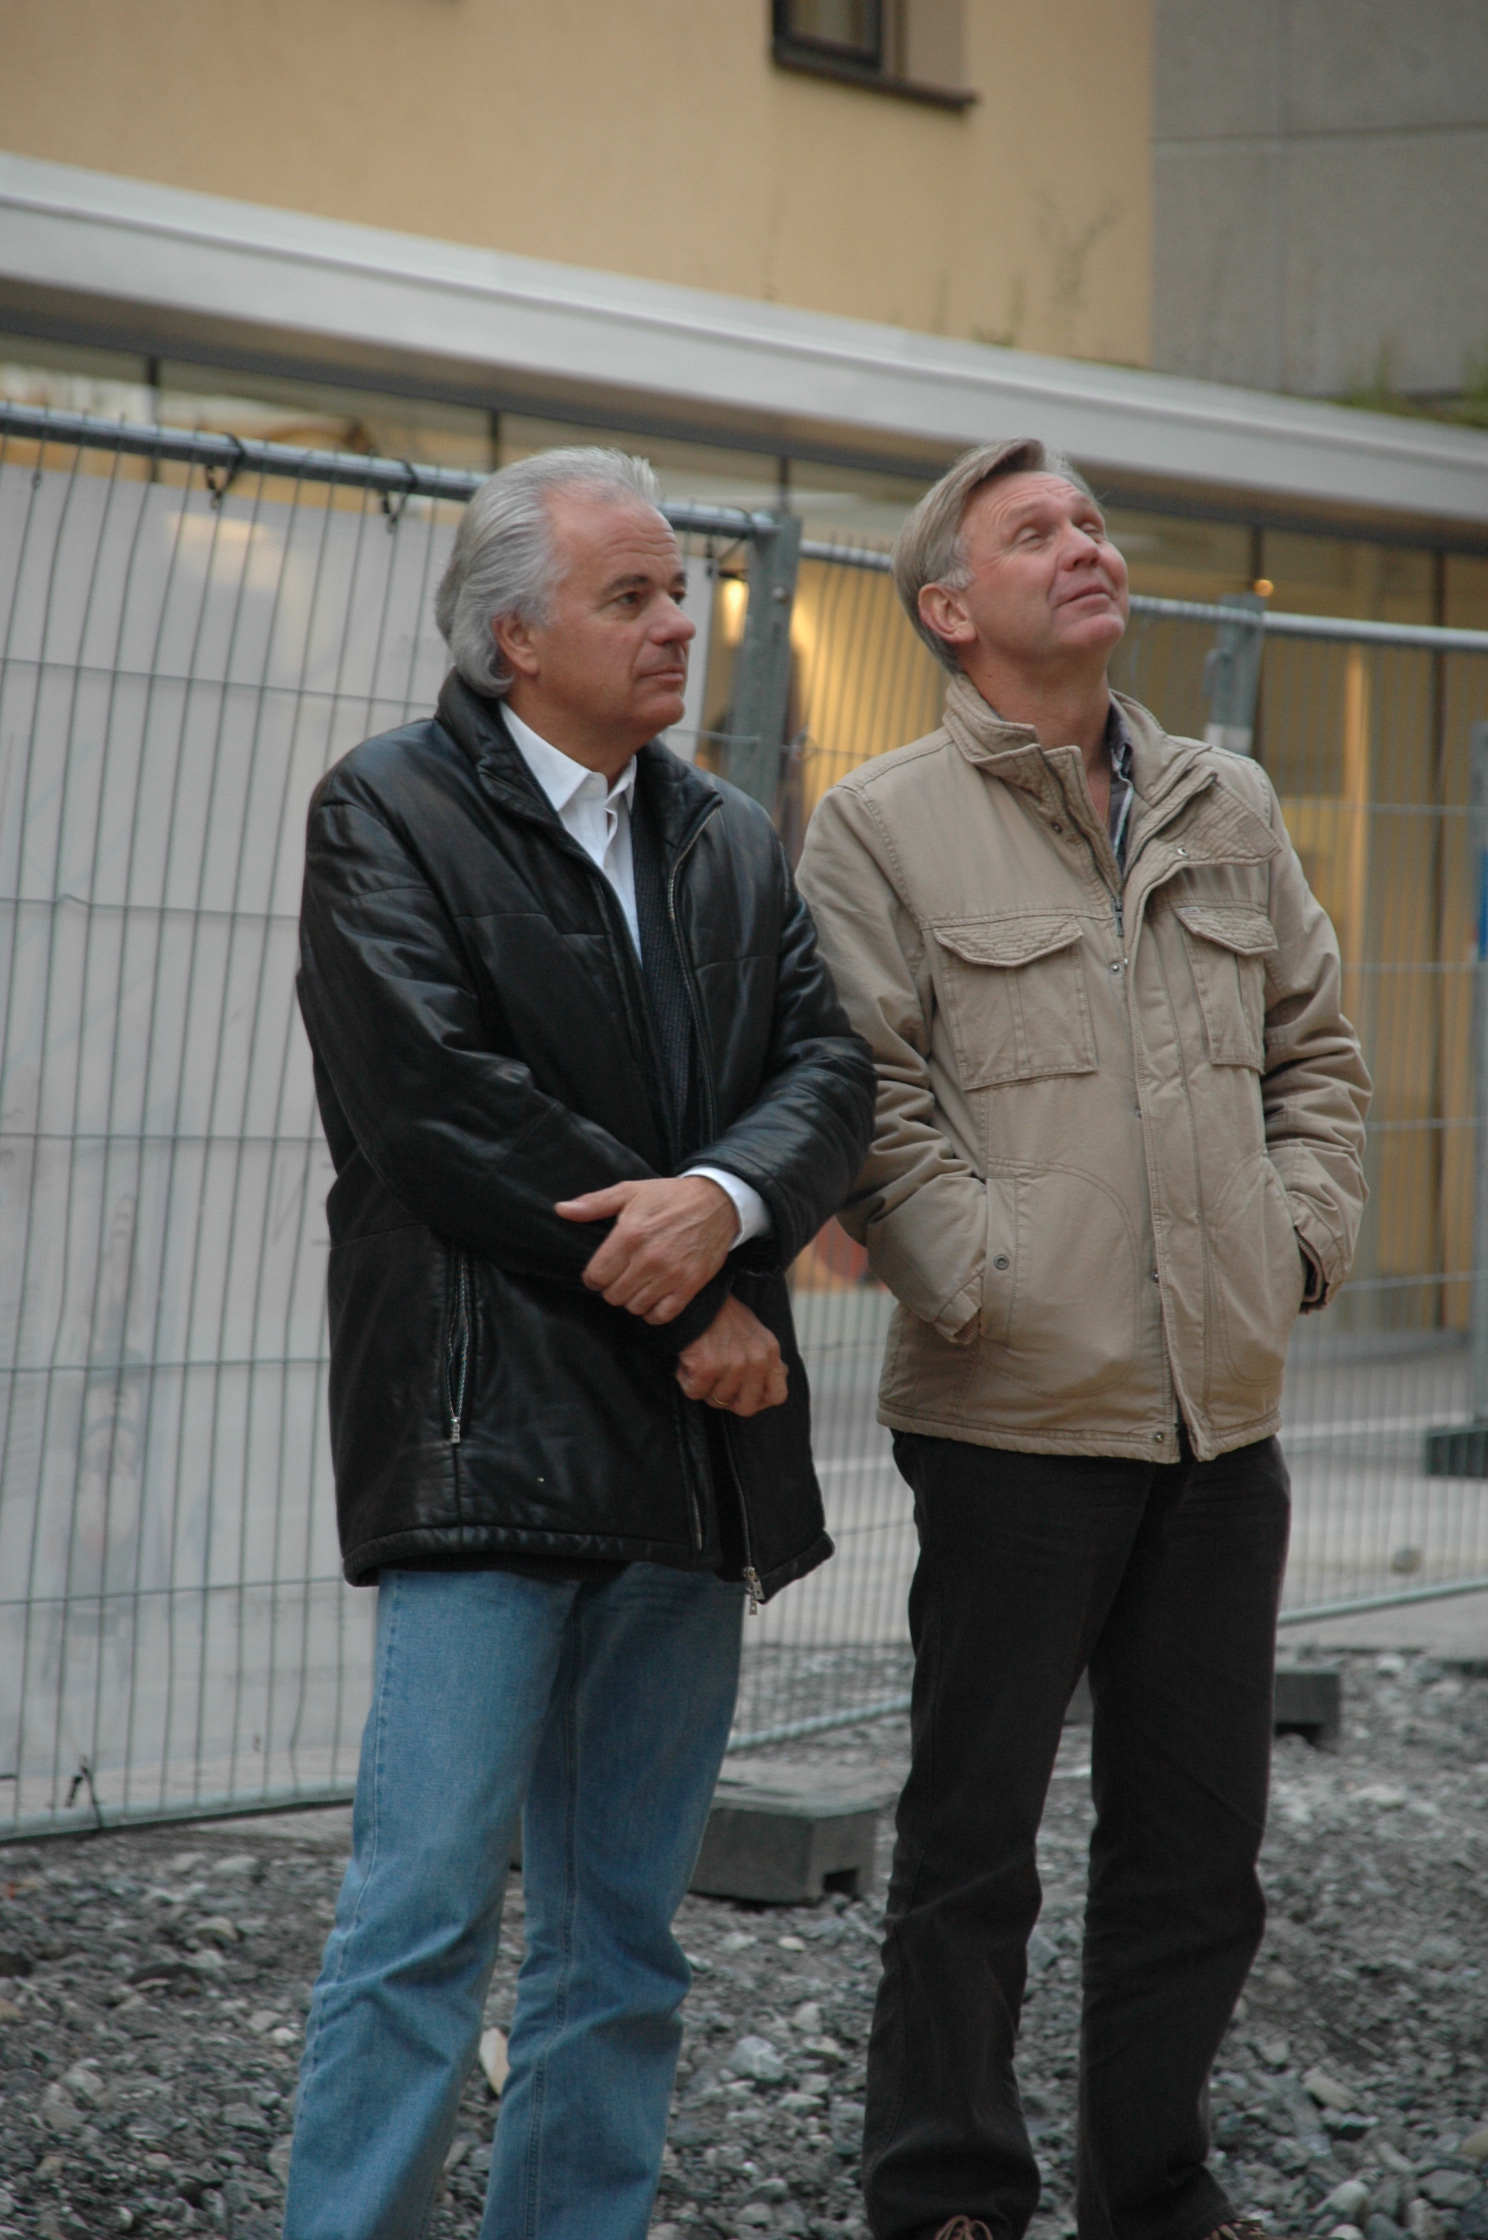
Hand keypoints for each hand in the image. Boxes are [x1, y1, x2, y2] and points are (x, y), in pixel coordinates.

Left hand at [555, 1175, 738, 1323]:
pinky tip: (654, 1297)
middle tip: (621, 1276)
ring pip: (635, 1307)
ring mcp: (671, 1274)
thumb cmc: (670, 1196)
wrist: (717, 1202)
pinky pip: (661, 1315)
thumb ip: (594, 1203)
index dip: (594, 1276)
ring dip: (633, 1299)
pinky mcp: (690, 1286)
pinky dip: (654, 1312)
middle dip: (612, 1288)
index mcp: (630, 1234)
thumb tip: (562, 1210)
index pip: (596, 1276)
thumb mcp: (630, 1191)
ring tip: (638, 1284)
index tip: (601, 1271)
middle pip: (613, 1295)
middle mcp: (649, 1258)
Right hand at [675, 1295, 787, 1416]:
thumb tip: (782, 1373)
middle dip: (729, 1401)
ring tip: (700, 1362)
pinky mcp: (707, 1367)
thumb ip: (766, 1357)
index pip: (777, 1395)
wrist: (696, 1296)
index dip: (759, 1400)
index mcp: (770, 1352)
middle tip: (716, 1384)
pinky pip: (694, 1392)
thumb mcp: (755, 1333)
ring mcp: (733, 1365)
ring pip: (717, 1400)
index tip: (743, 1394)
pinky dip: (686, 1380)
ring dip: (705, 1387)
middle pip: (747, 1407)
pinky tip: (688, 1361)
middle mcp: (757, 1360)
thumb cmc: (722, 1315)